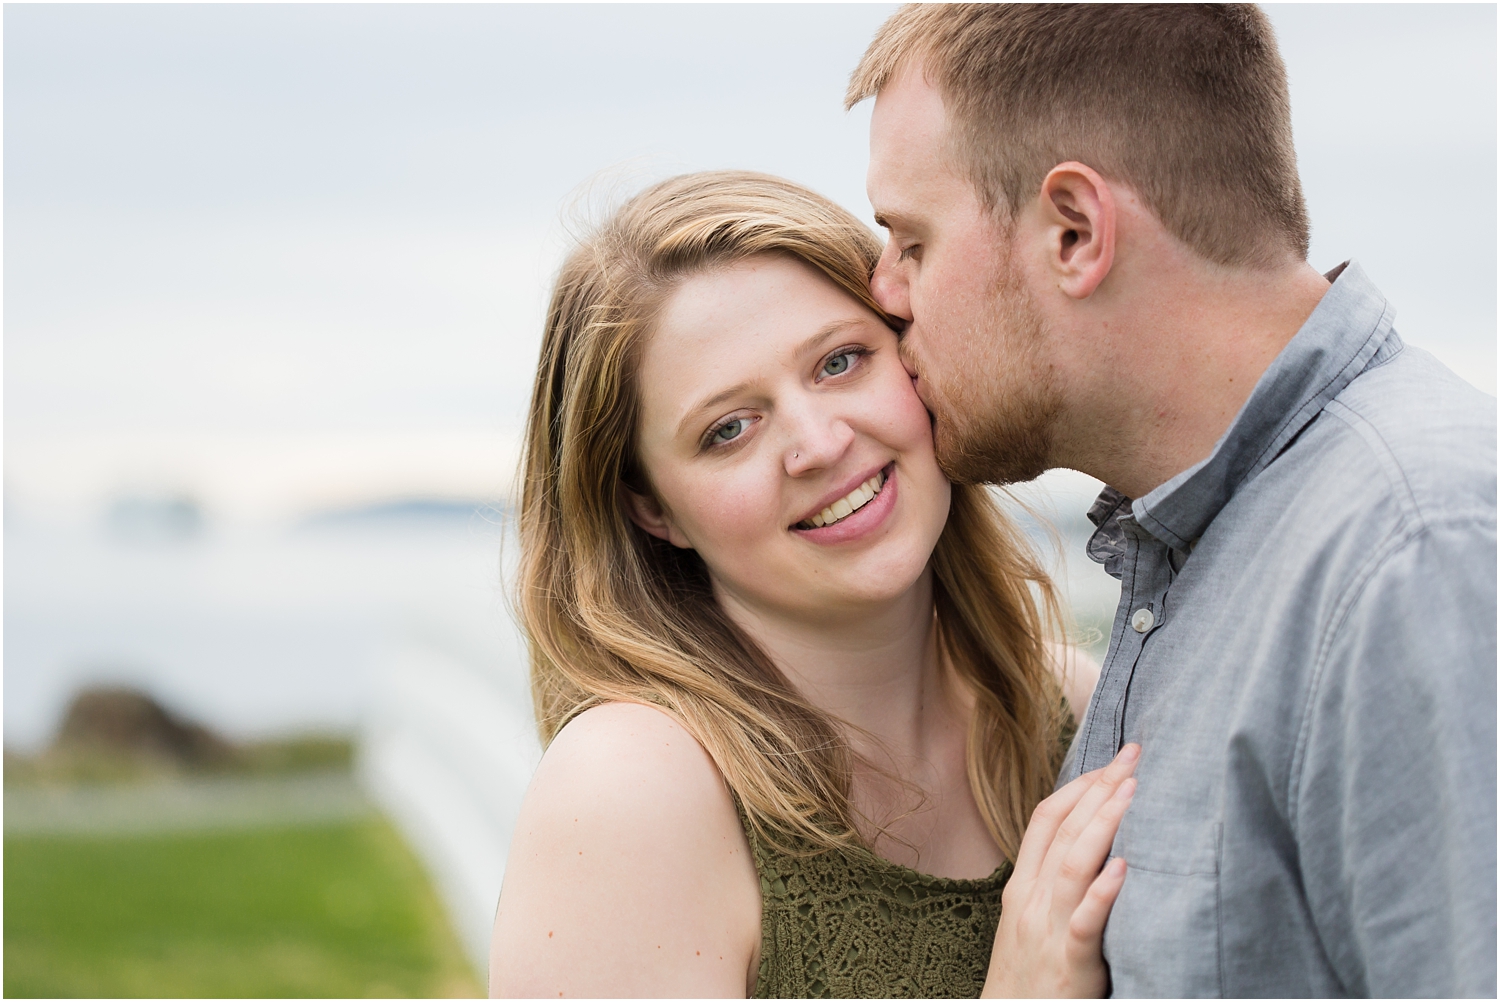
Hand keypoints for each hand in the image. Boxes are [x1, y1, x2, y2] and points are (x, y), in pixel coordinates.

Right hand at [982, 744, 1138, 997]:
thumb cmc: (1028, 977)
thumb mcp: (1030, 922)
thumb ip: (1054, 886)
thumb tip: (1092, 846)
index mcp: (1022, 887)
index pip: (1045, 820)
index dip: (1078, 786)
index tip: (1109, 761)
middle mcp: (1032, 901)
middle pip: (1063, 831)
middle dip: (1099, 788)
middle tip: (1132, 755)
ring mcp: (1048, 931)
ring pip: (1073, 865)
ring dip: (1104, 823)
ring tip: (1133, 790)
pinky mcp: (1070, 966)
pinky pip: (1086, 923)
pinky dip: (1103, 893)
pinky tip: (1124, 867)